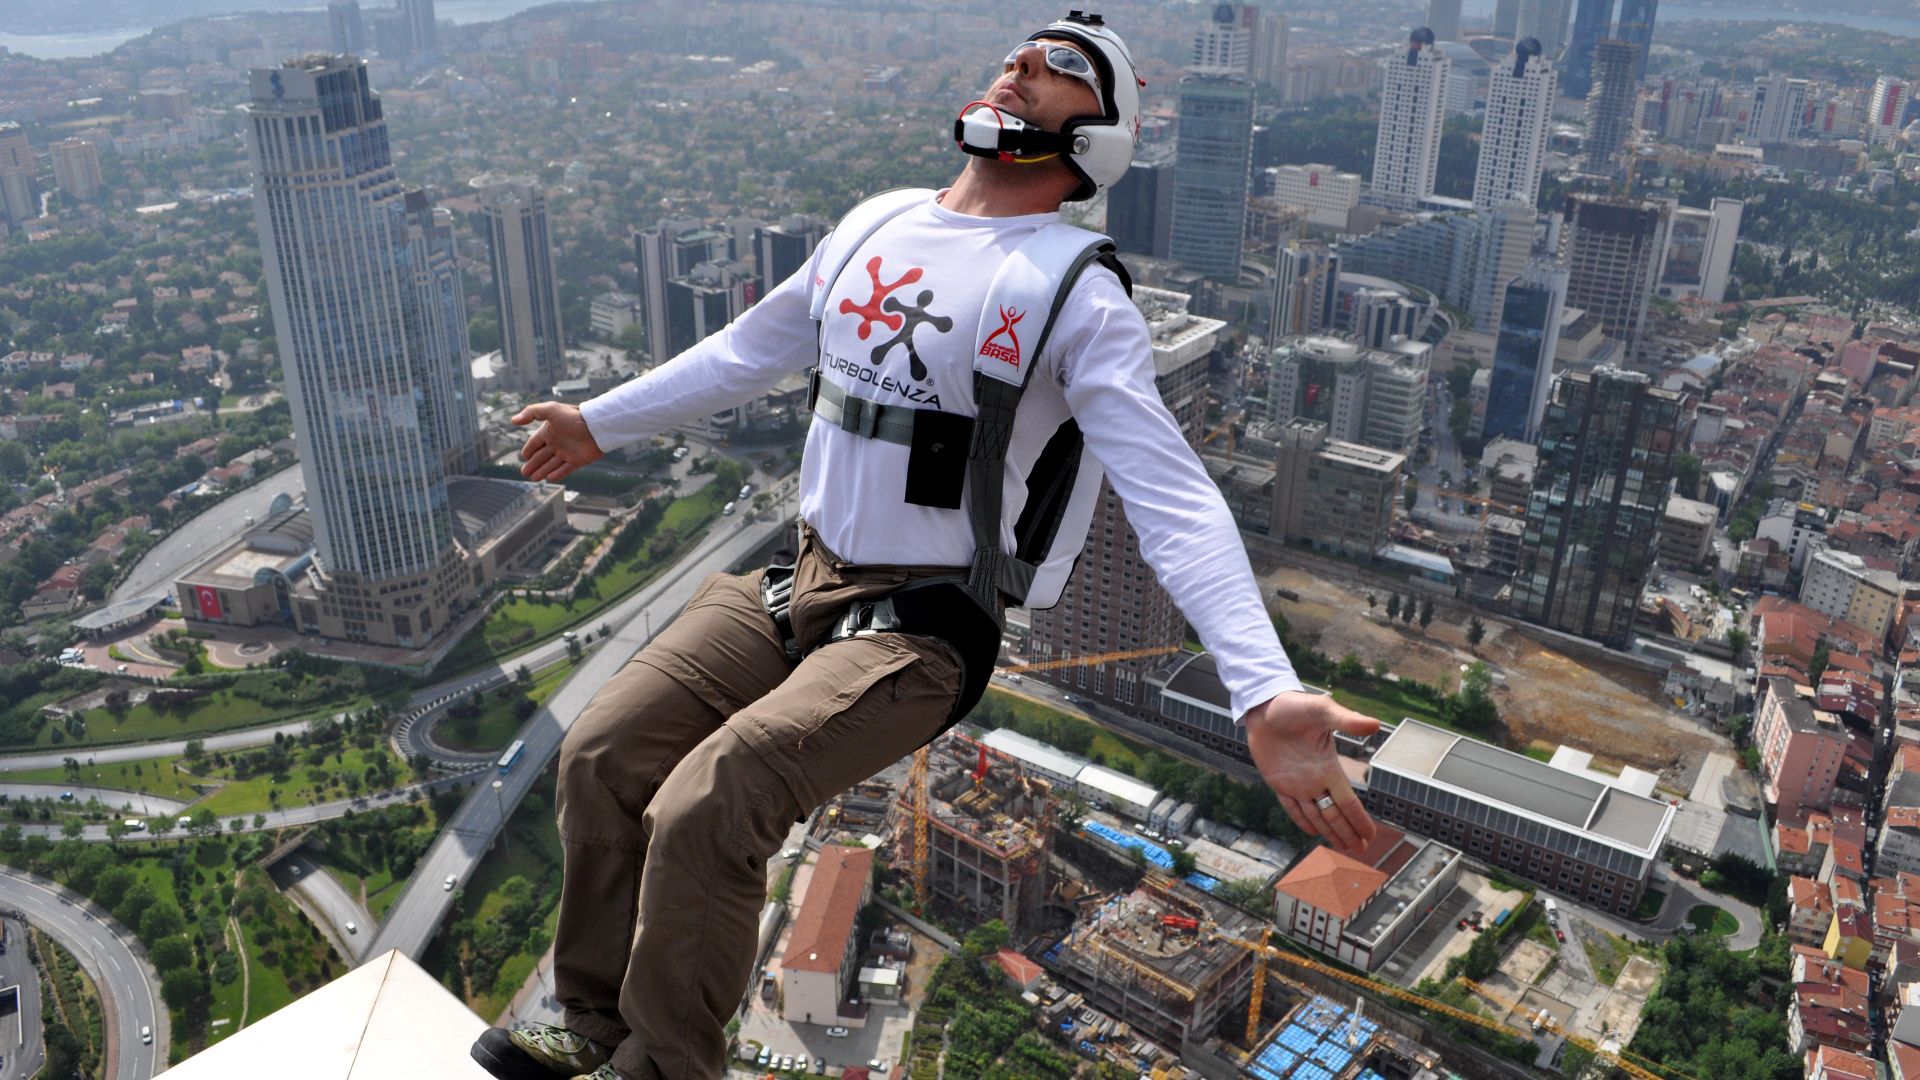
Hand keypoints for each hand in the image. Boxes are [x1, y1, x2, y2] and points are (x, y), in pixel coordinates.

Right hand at [513, 401, 603, 481]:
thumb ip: (531, 412)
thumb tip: (513, 420)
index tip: (523, 457)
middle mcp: (558, 442)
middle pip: (541, 456)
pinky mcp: (578, 460)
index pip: (535, 442)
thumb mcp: (550, 410)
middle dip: (532, 464)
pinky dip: (557, 474)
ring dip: (542, 471)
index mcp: (550, 431)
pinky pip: (565, 469)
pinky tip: (549, 478)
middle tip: (524, 473)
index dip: (529, 449)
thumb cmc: (573, 416)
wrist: (596, 426)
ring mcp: (568, 452)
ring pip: (551, 464)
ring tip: (533, 478)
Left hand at [1244, 691, 1381, 853]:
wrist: (1265, 705)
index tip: (1371, 836)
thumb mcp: (1323, 711)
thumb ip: (1347, 721)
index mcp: (1329, 767)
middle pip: (1335, 813)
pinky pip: (1291, 807)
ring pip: (1316, 814)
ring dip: (1328, 831)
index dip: (1359, 820)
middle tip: (1361, 851)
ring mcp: (1296, 782)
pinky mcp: (1277, 781)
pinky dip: (1302, 821)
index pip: (1348, 801)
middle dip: (1348, 833)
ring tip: (1343, 846)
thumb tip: (1376, 724)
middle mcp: (1315, 778)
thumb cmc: (1295, 706)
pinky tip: (1311, 832)